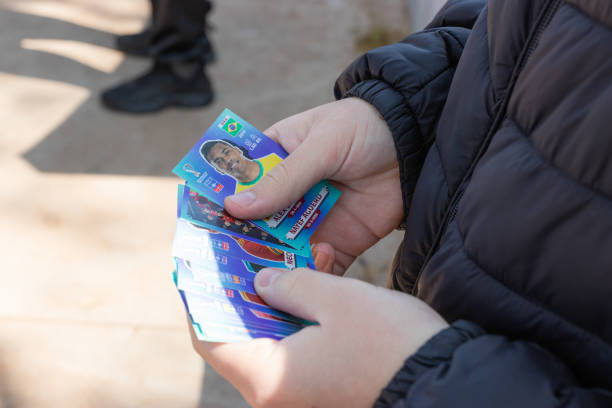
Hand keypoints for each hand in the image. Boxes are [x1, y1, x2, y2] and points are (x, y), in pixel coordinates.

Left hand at [189, 267, 448, 407]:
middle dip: (241, 289)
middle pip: (238, 334)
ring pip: (268, 336)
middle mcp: (277, 391)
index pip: (210, 336)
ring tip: (285, 254)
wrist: (446, 382)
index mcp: (269, 377)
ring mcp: (300, 391)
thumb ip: (291, 285)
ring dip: (274, 296)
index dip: (202, 297)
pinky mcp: (321, 384)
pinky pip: (294, 344)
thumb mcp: (337, 300)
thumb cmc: (390, 342)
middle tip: (243, 248)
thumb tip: (262, 281)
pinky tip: (315, 276)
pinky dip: (297, 312)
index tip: (201, 263)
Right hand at [224, 98, 402, 274]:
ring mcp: (310, 222)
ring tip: (264, 283)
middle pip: (254, 226)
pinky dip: (313, 278)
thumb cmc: (362, 128)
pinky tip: (313, 275)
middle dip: (242, 246)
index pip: (237, 185)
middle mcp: (286, 196)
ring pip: (282, 251)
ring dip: (273, 267)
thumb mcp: (320, 145)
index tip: (199, 229)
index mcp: (273, 161)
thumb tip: (234, 206)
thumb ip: (283, 178)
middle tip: (226, 270)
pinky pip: (318, 268)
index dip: (218, 206)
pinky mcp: (337, 243)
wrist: (416, 146)